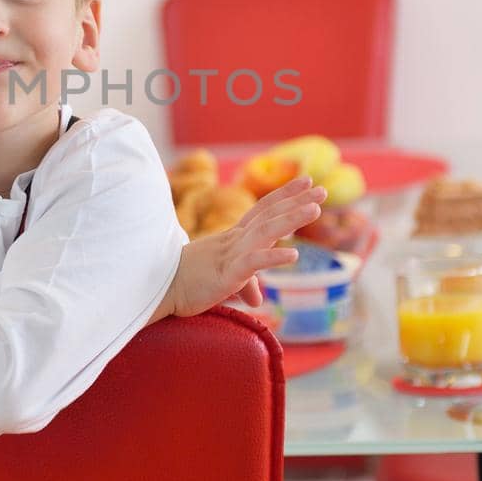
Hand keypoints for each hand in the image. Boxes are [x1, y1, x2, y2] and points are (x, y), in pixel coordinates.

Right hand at [166, 177, 326, 317]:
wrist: (159, 288)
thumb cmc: (187, 282)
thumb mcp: (221, 280)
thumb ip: (244, 284)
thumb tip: (257, 299)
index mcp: (233, 238)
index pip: (262, 210)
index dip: (285, 195)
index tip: (307, 182)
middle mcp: (234, 240)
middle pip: (269, 215)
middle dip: (296, 201)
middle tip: (322, 190)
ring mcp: (230, 255)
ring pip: (265, 232)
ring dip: (291, 219)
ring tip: (316, 210)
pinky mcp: (225, 274)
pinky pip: (252, 262)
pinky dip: (273, 257)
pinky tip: (294, 255)